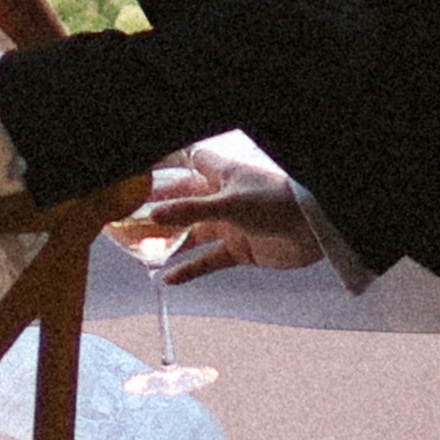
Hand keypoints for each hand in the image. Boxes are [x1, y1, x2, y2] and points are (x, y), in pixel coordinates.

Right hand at [136, 153, 323, 278]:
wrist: (314, 231)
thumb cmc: (275, 203)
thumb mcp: (229, 204)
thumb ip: (191, 210)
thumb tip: (154, 213)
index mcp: (220, 175)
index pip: (188, 161)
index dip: (165, 163)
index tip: (137, 170)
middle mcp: (221, 198)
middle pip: (182, 201)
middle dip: (157, 209)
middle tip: (125, 218)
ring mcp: (230, 224)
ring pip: (191, 233)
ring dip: (169, 242)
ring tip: (139, 251)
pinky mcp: (239, 249)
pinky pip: (208, 260)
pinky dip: (190, 269)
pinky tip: (168, 279)